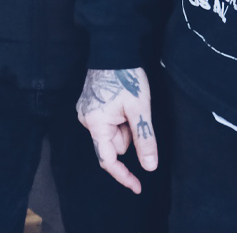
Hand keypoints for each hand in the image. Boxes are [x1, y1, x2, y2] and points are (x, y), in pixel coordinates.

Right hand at [76, 67, 157, 192]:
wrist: (114, 48)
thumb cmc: (127, 77)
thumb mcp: (140, 110)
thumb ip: (144, 140)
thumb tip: (150, 167)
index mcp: (95, 123)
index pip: (108, 160)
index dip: (124, 175)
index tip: (138, 187)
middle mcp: (86, 120)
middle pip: (113, 144)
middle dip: (128, 136)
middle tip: (137, 114)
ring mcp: (87, 112)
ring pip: (112, 133)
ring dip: (125, 126)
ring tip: (130, 104)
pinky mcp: (90, 105)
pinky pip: (108, 122)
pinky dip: (119, 118)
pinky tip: (124, 102)